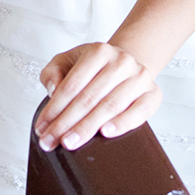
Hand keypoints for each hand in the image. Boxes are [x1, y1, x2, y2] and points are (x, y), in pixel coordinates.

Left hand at [35, 42, 161, 151]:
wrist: (126, 66)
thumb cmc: (92, 70)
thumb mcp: (68, 62)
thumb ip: (53, 72)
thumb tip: (53, 90)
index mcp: (98, 51)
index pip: (72, 84)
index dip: (54, 109)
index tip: (41, 128)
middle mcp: (121, 61)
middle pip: (89, 98)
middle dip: (66, 123)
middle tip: (52, 141)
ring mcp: (139, 77)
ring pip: (110, 106)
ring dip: (88, 127)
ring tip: (70, 143)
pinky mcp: (153, 94)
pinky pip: (139, 112)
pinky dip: (123, 123)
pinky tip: (106, 133)